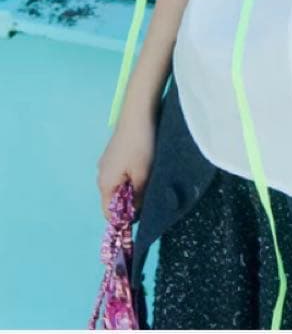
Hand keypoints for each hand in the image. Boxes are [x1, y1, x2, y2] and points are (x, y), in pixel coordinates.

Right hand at [96, 109, 157, 223]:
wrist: (138, 114)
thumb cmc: (140, 146)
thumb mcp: (143, 174)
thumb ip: (138, 197)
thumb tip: (135, 214)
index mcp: (105, 184)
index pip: (108, 213)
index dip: (123, 219)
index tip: (141, 217)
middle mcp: (101, 175)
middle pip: (113, 199)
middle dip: (129, 203)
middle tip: (149, 198)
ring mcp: (106, 163)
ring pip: (118, 185)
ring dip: (131, 188)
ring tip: (148, 181)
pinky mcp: (113, 153)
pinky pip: (120, 173)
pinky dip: (130, 176)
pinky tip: (144, 167)